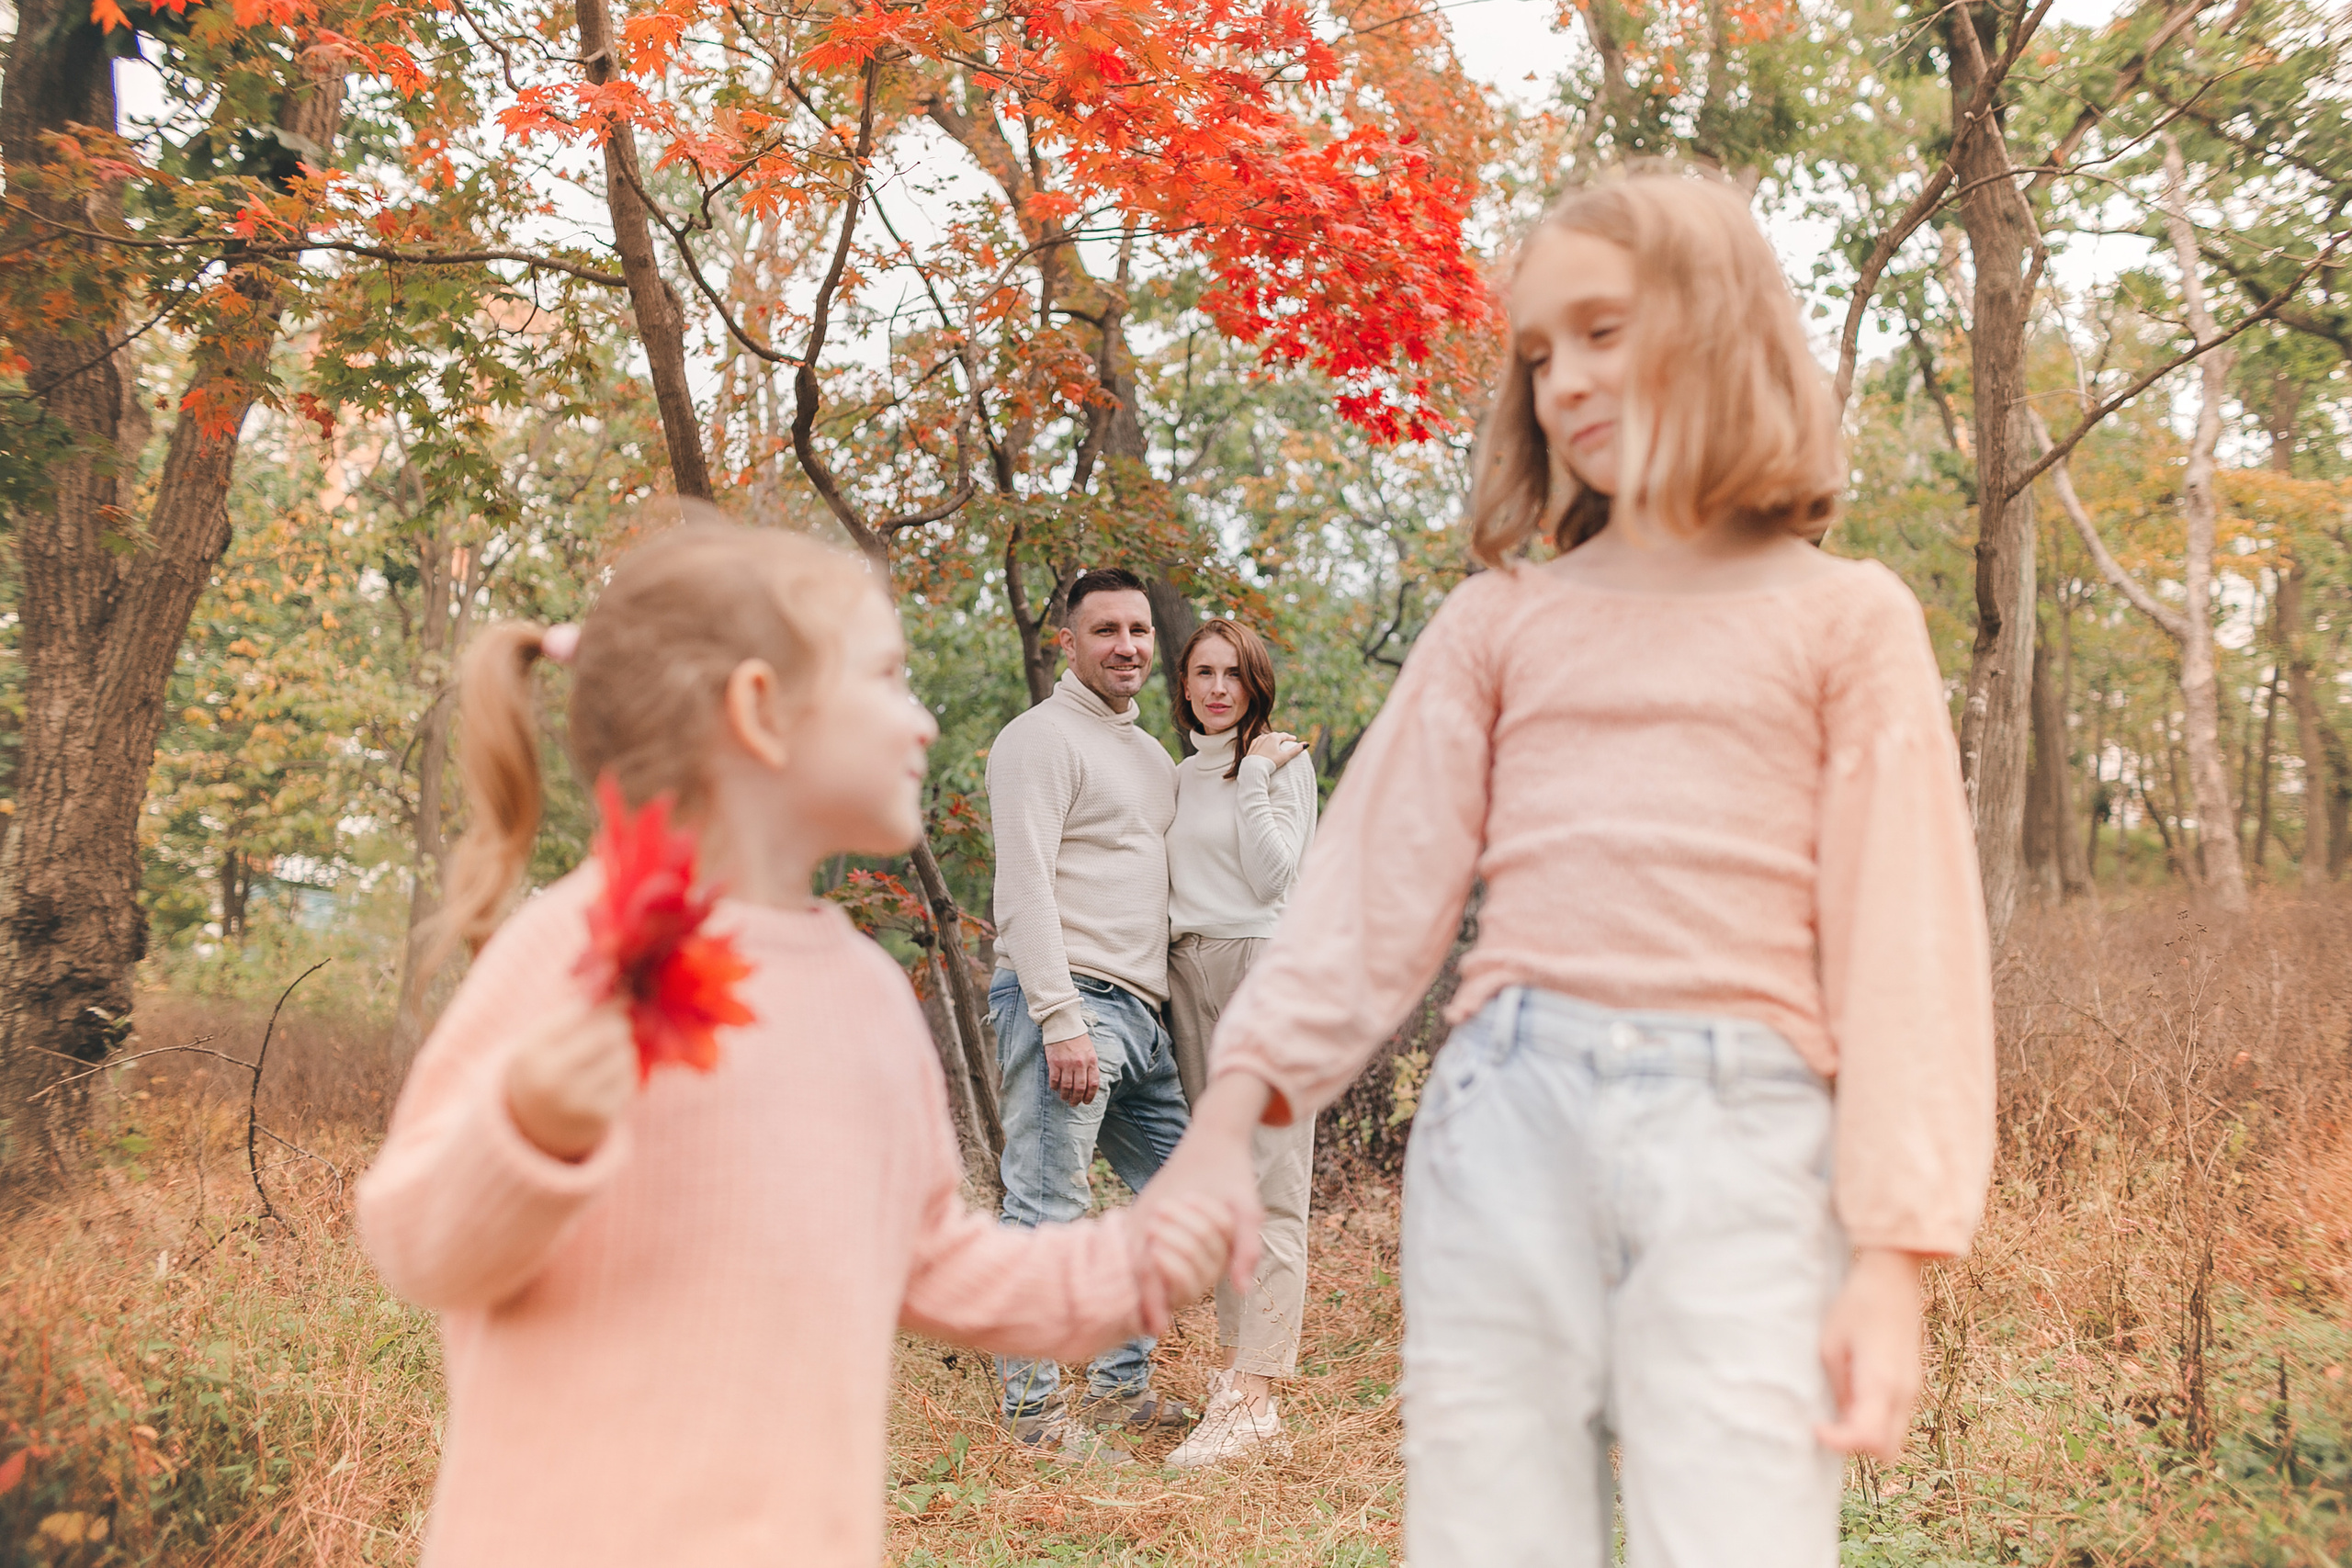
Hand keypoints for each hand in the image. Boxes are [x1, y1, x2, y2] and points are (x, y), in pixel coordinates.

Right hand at [506, 1001, 636, 1162]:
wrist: (533, 1128)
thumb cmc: (542, 1069)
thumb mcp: (539, 1041)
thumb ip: (570, 1014)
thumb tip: (621, 991)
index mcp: (531, 1053)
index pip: (579, 1012)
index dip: (603, 1002)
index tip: (617, 997)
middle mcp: (552, 1079)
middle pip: (608, 1032)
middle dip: (618, 1024)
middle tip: (617, 1024)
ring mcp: (577, 1100)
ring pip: (624, 1054)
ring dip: (622, 1048)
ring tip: (606, 1055)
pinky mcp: (600, 1115)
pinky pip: (629, 1078)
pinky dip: (625, 1072)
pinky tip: (608, 1077)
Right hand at [1045, 1031, 1100, 1105]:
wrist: (1063, 1026)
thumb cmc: (1078, 1039)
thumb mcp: (1090, 1051)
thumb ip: (1090, 1066)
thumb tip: (1089, 1084)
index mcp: (1091, 1061)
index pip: (1093, 1084)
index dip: (1090, 1096)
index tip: (1086, 1102)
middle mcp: (1080, 1064)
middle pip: (1079, 1088)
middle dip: (1076, 1099)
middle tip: (1074, 1103)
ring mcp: (1066, 1064)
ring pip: (1066, 1087)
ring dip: (1065, 1095)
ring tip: (1064, 1098)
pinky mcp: (1054, 1063)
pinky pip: (1055, 1080)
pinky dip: (1055, 1087)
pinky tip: (1055, 1088)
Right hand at [1132, 1072, 1269, 1335]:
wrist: (1215, 1136)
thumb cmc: (1233, 1175)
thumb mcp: (1248, 1209)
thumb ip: (1246, 1249)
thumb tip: (1240, 1290)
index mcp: (1163, 1216)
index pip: (1149, 1270)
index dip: (1151, 1302)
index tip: (1156, 1330)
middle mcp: (1145, 1217)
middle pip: (1136, 1268)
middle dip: (1146, 1295)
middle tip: (1151, 1325)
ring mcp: (1141, 1212)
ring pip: (1130, 1258)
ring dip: (1140, 1283)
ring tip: (1148, 1312)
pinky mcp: (1144, 1210)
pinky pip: (1134, 1245)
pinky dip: (1139, 1266)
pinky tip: (1149, 1283)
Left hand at [1248, 730, 1308, 767]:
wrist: (1254, 768)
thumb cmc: (1270, 763)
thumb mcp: (1285, 757)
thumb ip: (1296, 750)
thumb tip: (1307, 744)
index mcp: (1274, 737)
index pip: (1284, 735)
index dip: (1290, 737)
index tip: (1294, 739)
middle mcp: (1265, 737)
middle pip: (1275, 735)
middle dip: (1281, 737)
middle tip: (1286, 740)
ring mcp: (1257, 741)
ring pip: (1267, 737)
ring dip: (1272, 739)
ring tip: (1276, 742)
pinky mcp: (1252, 746)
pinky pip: (1260, 742)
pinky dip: (1264, 742)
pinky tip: (1265, 745)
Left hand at [1816, 1247, 1925, 1459]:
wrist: (1893, 1279)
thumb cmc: (1856, 1306)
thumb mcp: (1830, 1346)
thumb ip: (1837, 1388)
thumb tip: (1837, 1416)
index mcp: (1881, 1383)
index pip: (1866, 1437)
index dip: (1838, 1442)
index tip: (1815, 1428)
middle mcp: (1903, 1393)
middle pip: (1886, 1450)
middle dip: (1856, 1446)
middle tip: (1829, 1423)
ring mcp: (1913, 1390)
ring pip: (1895, 1438)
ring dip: (1867, 1436)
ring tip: (1840, 1410)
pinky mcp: (1913, 1383)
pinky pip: (1897, 1419)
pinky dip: (1877, 1422)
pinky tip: (1855, 1398)